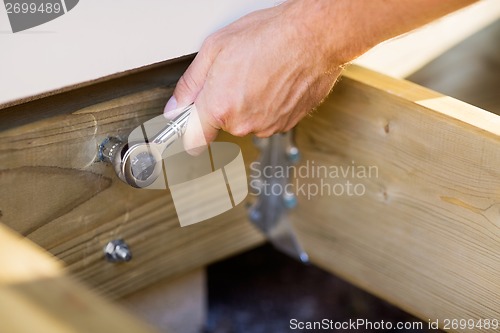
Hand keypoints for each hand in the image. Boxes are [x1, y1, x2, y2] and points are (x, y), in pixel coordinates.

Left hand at [164, 0, 344, 149]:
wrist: (313, 37)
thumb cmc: (269, 36)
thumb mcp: (215, 49)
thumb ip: (190, 84)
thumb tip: (176, 106)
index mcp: (219, 107)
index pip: (194, 139)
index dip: (190, 132)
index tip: (190, 127)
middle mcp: (242, 123)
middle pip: (223, 123)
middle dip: (224, 103)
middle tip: (236, 76)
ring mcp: (266, 126)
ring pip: (247, 121)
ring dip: (249, 104)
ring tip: (260, 75)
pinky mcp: (286, 124)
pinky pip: (268, 119)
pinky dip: (268, 105)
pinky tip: (274, 82)